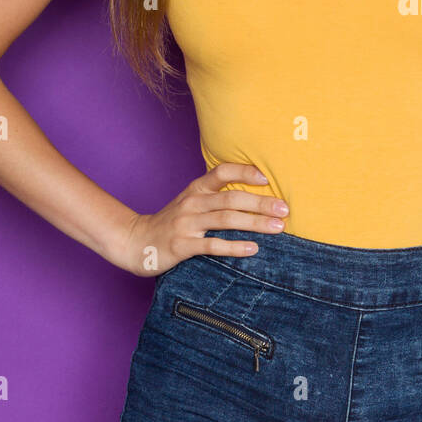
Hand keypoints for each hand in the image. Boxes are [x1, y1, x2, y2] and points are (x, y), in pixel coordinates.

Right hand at [111, 162, 287, 277]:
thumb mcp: (191, 202)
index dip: (245, 172)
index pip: (222, 172)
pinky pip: (212, 245)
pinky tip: (253, 249)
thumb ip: (216, 195)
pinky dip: (235, 247)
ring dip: (255, 223)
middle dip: (261, 203)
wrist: (136, 241)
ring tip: (278, 228)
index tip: (266, 178)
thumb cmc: (173, 222)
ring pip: (226, 220)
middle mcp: (192, 203)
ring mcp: (186, 224)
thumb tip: (255, 193)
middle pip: (231, 198)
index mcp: (196, 189)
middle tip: (285, 209)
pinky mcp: (182, 246)